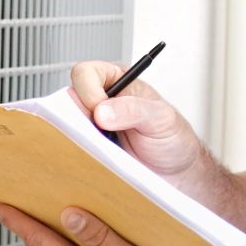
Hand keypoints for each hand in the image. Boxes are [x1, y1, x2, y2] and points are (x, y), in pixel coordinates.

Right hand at [70, 60, 209, 197]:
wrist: (177, 171)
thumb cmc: (173, 138)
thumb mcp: (161, 118)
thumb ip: (134, 110)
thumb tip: (101, 112)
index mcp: (117, 81)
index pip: (85, 73)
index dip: (88, 91)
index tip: (100, 112)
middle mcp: (100, 100)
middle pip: (70, 99)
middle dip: (80, 118)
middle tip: (100, 135)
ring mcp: (92, 125)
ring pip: (68, 126)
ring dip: (81, 139)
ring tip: (104, 151)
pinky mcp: (90, 148)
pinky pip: (74, 148)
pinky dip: (82, 155)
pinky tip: (100, 162)